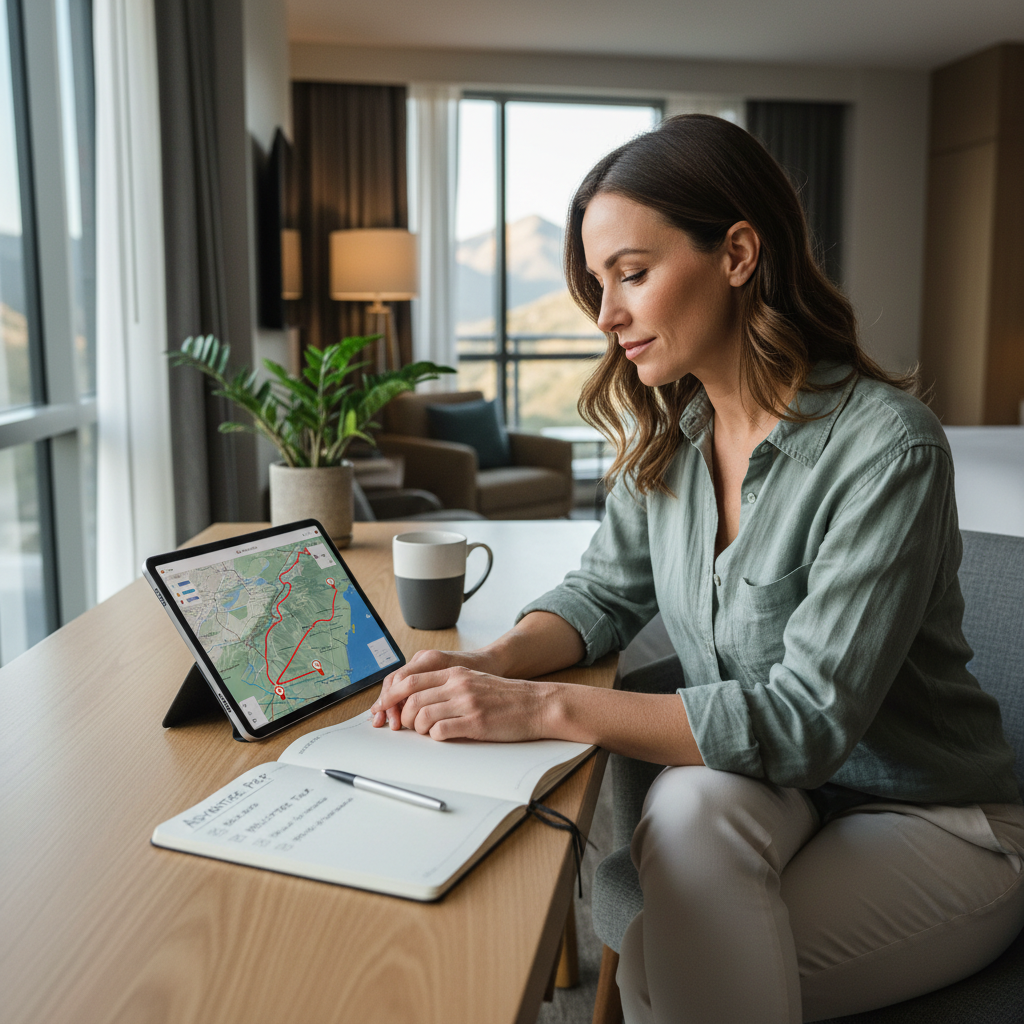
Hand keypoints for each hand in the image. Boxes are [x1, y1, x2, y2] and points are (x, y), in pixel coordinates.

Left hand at [371, 652, 552, 741]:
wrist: (536, 704)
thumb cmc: (504, 697)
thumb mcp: (473, 681)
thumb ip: (447, 686)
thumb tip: (415, 700)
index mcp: (454, 673)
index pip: (410, 680)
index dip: (391, 695)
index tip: (383, 707)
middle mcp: (457, 684)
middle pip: (411, 699)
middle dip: (402, 716)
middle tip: (406, 726)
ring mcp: (466, 703)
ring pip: (421, 716)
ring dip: (417, 729)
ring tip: (427, 732)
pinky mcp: (475, 723)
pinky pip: (440, 731)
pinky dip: (434, 737)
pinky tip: (443, 736)